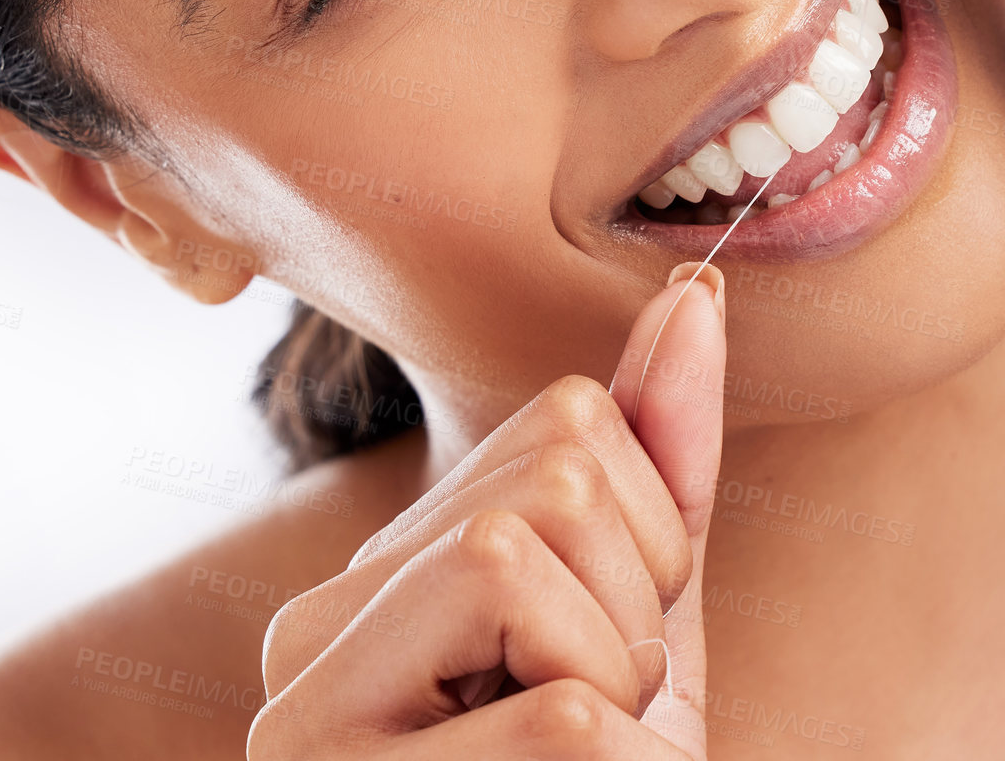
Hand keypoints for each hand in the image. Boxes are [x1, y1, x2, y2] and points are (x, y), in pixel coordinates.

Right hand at [247, 261, 725, 759]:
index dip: (648, 534)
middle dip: (635, 603)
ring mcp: (307, 717)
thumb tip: (697, 290)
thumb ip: (662, 451)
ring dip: (623, 681)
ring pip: (518, 555)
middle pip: (551, 477)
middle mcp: (309, 628)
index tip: (607, 644)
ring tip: (572, 758)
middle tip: (597, 712)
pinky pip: (565, 715)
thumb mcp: (647, 597)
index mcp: (378, 567)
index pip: (569, 418)